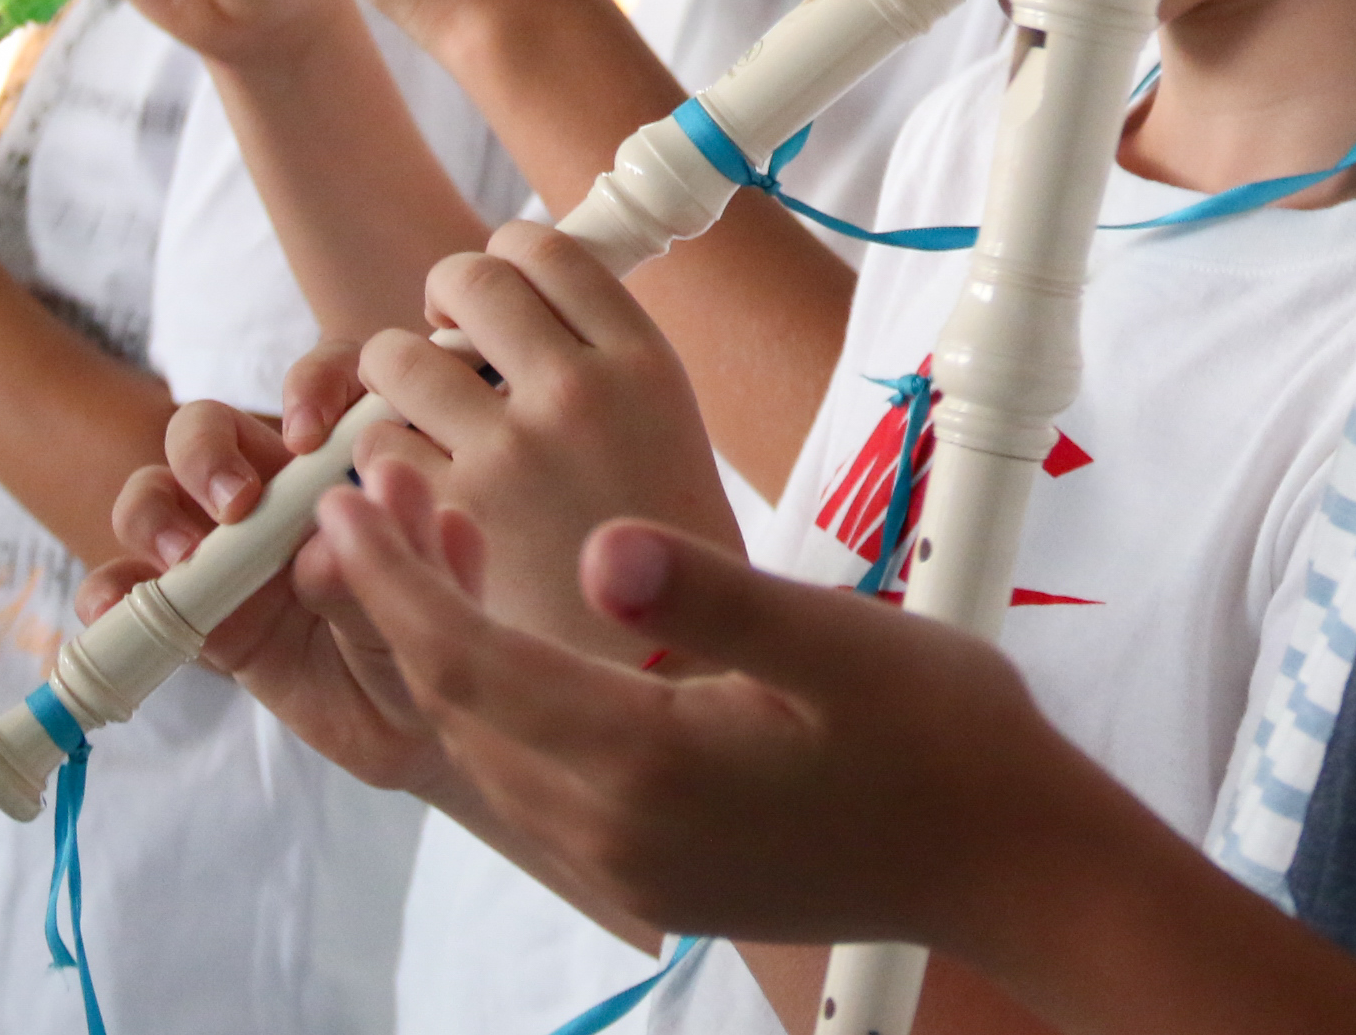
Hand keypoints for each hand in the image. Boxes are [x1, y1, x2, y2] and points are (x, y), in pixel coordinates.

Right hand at [83, 386, 457, 796]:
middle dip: (207, 451)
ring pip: (156, 492)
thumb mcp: (430, 606)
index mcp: (347, 465)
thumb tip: (330, 535)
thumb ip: (392, 560)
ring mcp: (223, 551)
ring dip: (154, 511)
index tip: (311, 436)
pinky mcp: (189, 613)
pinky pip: (125, 587)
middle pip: (212, 427)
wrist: (410, 735)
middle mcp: (277, 494)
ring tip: (185, 559)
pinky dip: (109, 592)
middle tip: (237, 506)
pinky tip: (120, 610)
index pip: (324, 382)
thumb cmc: (432, 645)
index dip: (311, 387)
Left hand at [319, 497, 1093, 959]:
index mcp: (649, 762)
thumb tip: (602, 550)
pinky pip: (536, 778)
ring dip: (447, 646)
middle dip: (399, 598)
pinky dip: (502, 696)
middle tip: (372, 485)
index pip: (469, 665)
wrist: (1010, 865)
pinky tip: (531, 631)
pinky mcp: (656, 870)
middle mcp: (615, 829)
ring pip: (487, 748)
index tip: (345, 497)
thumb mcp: (842, 641)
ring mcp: (631, 862)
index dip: (394, 577)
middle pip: (457, 708)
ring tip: (438, 531)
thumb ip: (716, 595)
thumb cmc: (946, 739)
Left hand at [349, 216, 742, 659]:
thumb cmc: (681, 573)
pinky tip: (420, 498)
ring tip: (431, 423)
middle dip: (445, 302)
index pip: (548, 246)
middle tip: (452, 347)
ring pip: (396, 361)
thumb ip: (609, 370)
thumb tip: (535, 300)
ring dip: (398, 380)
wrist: (684, 694)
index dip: (508, 255)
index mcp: (647, 367)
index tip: (500, 296)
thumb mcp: (677, 438)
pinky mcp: (451, 525)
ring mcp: (509, 458)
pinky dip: (379, 467)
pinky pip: (372, 455)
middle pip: (468, 279)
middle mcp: (578, 394)